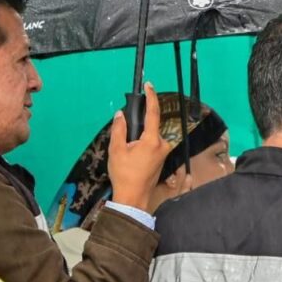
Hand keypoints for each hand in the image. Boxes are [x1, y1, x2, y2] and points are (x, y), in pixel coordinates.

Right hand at [108, 83, 172, 211]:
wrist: (134, 196)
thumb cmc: (124, 174)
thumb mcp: (116, 149)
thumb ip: (119, 129)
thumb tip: (121, 114)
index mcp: (152, 141)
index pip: (153, 113)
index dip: (151, 97)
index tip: (149, 85)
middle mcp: (163, 145)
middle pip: (149, 126)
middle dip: (136, 128)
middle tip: (124, 143)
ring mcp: (164, 152)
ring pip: (149, 136)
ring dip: (137, 139)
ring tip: (126, 154)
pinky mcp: (162, 158)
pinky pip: (151, 144)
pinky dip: (141, 145)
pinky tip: (132, 157)